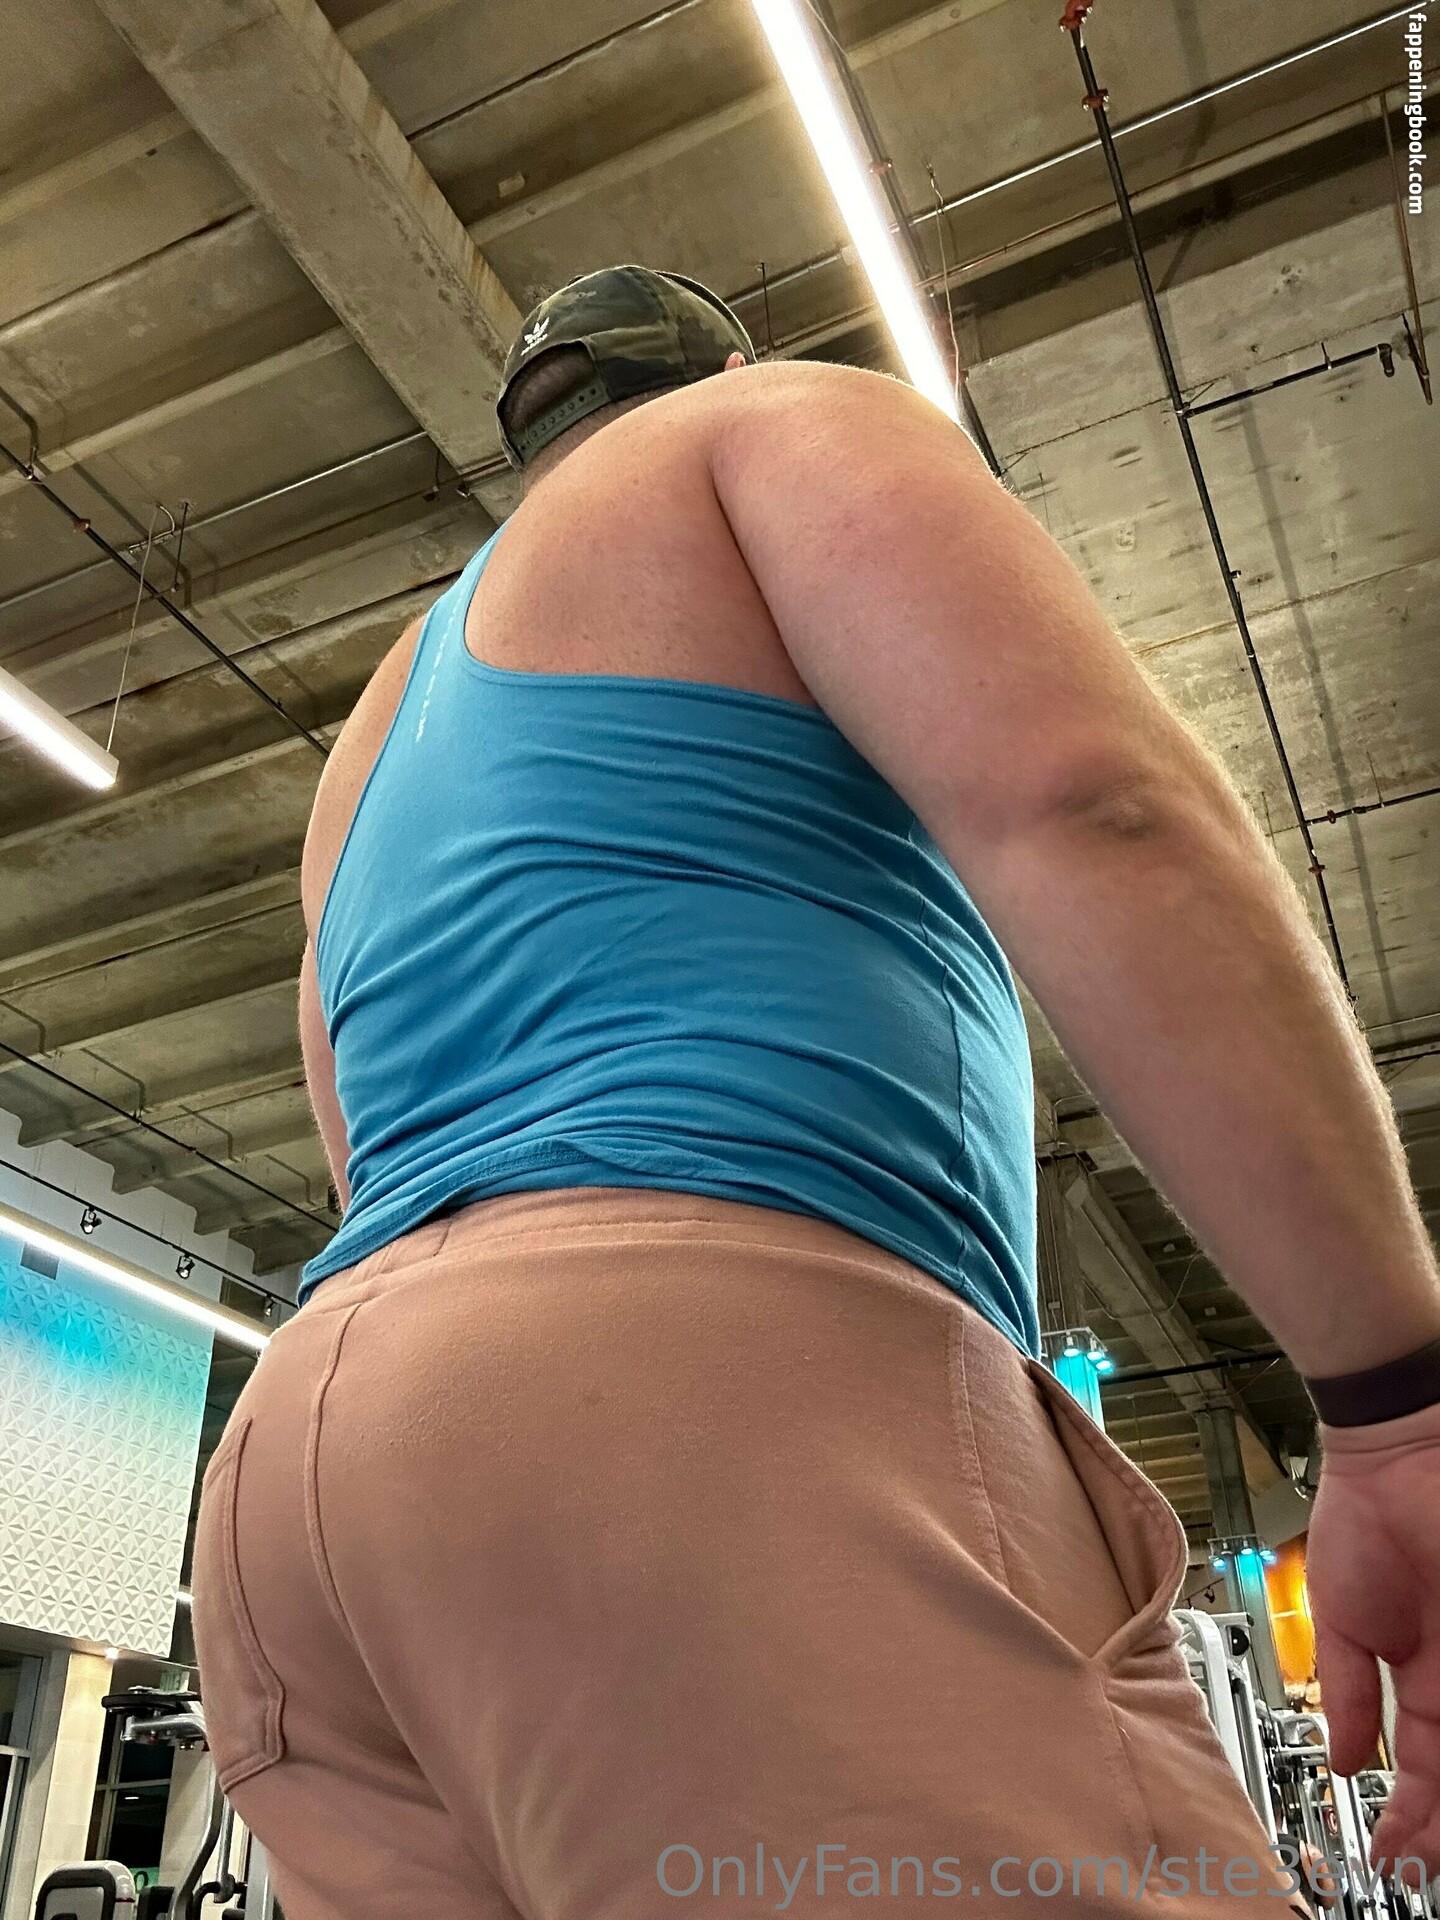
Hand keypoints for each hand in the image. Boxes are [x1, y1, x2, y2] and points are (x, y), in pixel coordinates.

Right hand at [1306, 1404, 1439, 1878]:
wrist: (1394, 1452)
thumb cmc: (1366, 1514)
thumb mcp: (1341, 1621)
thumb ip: (1345, 1692)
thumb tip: (1344, 1758)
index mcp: (1424, 1675)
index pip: (1427, 1766)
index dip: (1411, 1815)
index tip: (1394, 1853)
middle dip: (1436, 1825)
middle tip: (1417, 1863)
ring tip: (1429, 1846)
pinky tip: (1437, 1787)